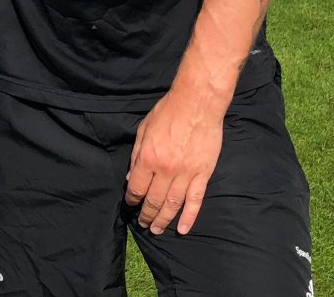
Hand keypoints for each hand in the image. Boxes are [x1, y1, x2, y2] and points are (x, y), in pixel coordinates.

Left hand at [125, 88, 225, 235]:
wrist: (197, 104)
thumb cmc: (168, 113)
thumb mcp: (143, 130)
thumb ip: (136, 155)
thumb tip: (129, 176)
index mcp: (148, 158)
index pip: (136, 187)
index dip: (132, 199)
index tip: (131, 204)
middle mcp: (166, 170)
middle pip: (154, 199)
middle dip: (146, 214)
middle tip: (142, 223)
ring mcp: (186, 173)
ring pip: (173, 204)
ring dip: (163, 219)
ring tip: (156, 229)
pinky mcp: (203, 174)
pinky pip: (196, 200)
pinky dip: (189, 216)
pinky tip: (182, 229)